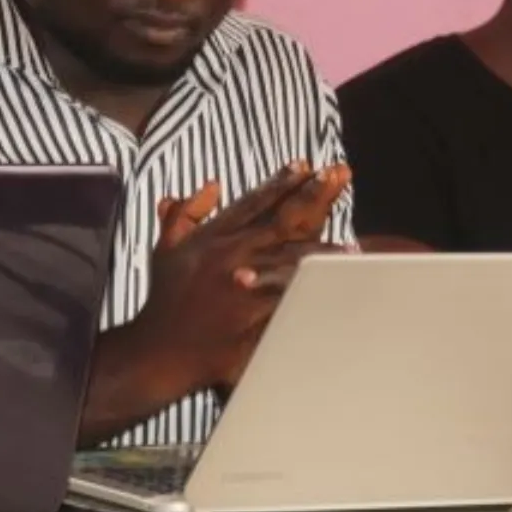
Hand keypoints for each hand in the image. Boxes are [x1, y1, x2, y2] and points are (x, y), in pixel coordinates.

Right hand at [114, 163, 353, 401]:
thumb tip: (213, 184)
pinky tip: (333, 287)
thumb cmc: (165, 298)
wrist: (161, 347)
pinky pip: (289, 298)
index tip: (305, 165)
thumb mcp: (167, 248)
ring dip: (321, 249)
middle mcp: (230, 255)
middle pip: (279, 220)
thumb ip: (186, 212)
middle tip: (335, 177)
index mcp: (213, 237)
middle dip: (309, 196)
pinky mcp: (253, 314)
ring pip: (290, 259)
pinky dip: (311, 291)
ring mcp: (244, 284)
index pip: (252, 202)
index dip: (280, 182)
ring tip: (349, 245)